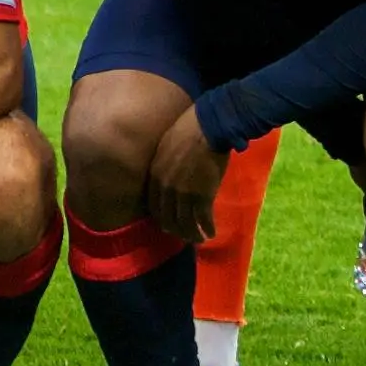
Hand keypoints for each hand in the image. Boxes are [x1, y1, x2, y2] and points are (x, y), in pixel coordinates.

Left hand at [145, 105, 227, 242]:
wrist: (207, 126)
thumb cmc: (188, 130)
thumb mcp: (165, 147)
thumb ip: (163, 166)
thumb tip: (168, 176)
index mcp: (155, 175)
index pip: (153, 205)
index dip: (161, 217)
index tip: (168, 223)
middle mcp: (166, 188)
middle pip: (167, 218)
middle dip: (176, 230)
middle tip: (183, 235)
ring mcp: (183, 193)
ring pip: (184, 223)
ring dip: (192, 235)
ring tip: (199, 239)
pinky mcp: (202, 196)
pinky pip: (203, 219)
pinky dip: (207, 228)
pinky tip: (212, 232)